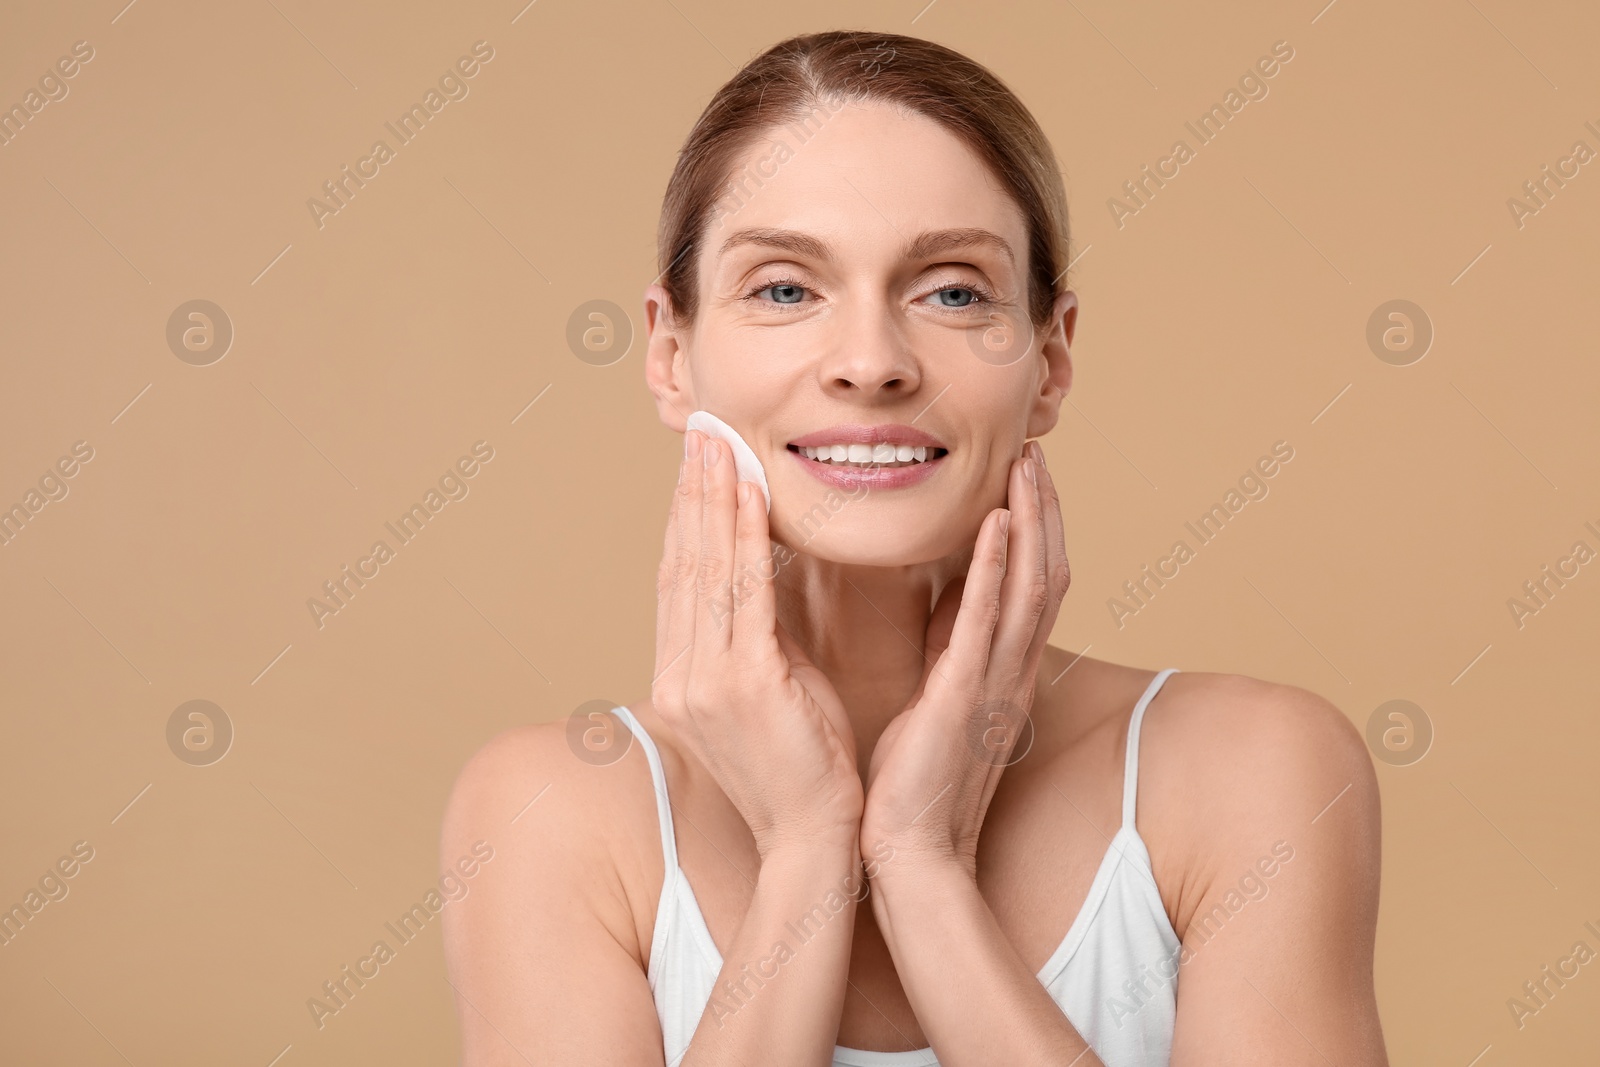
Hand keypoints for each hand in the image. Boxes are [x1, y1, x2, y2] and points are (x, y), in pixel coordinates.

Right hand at [652, 429, 864, 861]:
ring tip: (718, 442)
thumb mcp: (770, 691)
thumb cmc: (803, 767)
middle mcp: (681, 675)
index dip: (685, 518)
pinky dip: (742, 535)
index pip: (679, 581)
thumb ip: (755, 637)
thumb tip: (761, 580)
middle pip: (681, 563)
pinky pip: (741, 592)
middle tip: (700, 430)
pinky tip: (747, 492)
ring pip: (704, 567)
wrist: (812, 839)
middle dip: (691, 492)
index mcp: (682, 679)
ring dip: (711, 497)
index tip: (697, 465)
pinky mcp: (743, 682)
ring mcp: (705, 680)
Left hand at [859, 441, 1069, 877]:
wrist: (908, 851)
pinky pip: (988, 624)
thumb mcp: (939, 693)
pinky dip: (998, 569)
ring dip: (1032, 520)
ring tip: (1026, 464)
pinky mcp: (965, 699)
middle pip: (1048, 571)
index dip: (1036, 524)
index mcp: (1004, 668)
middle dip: (1045, 507)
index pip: (1034, 581)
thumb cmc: (914, 777)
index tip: (1025, 471)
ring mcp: (996, 683)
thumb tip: (951, 589)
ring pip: (1032, 585)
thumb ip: (951, 641)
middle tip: (1035, 448)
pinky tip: (996, 523)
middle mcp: (1013, 669)